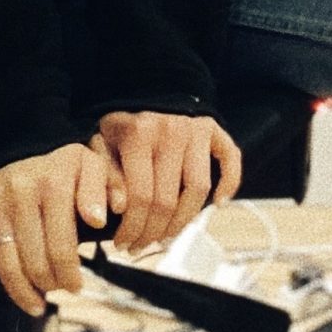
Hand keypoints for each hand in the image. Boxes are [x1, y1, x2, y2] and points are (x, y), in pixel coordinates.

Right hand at [0, 142, 115, 316]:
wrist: (23, 136)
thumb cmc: (63, 158)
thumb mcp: (92, 163)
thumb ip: (103, 188)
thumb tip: (99, 221)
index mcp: (51, 185)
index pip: (61, 247)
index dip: (70, 274)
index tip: (78, 287)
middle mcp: (18, 196)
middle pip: (33, 261)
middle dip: (49, 284)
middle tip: (60, 290)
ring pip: (3, 263)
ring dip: (20, 291)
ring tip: (36, 305)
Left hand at [90, 110, 241, 255]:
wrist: (146, 86)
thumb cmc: (121, 123)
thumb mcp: (101, 144)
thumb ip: (106, 176)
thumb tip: (117, 209)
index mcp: (138, 135)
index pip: (140, 197)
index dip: (133, 228)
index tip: (123, 243)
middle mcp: (170, 131)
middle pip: (168, 201)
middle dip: (153, 232)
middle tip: (141, 245)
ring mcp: (195, 130)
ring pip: (198, 190)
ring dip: (184, 221)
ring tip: (166, 235)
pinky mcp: (213, 128)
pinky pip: (230, 160)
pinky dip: (229, 183)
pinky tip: (218, 203)